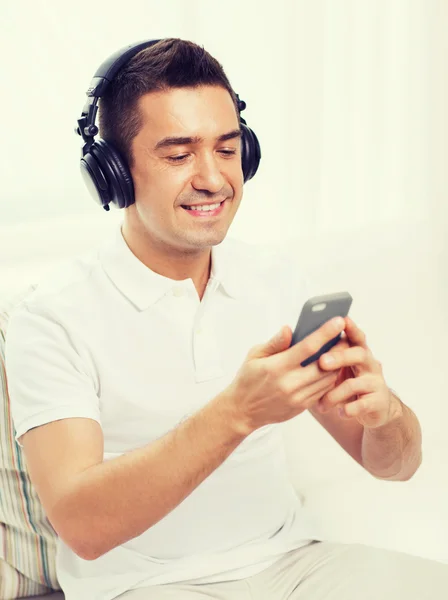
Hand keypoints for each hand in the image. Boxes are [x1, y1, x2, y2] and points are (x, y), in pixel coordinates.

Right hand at [224, 317, 345, 435]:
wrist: (242, 411)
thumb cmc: (247, 379)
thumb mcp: (254, 355)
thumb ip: (274, 343)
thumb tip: (289, 328)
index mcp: (277, 367)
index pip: (308, 347)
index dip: (326, 333)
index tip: (339, 321)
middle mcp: (289, 383)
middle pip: (324, 364)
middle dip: (338, 348)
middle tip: (345, 335)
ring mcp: (297, 397)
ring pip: (327, 378)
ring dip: (337, 363)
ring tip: (341, 350)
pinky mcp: (302, 407)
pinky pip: (323, 390)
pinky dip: (330, 377)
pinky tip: (331, 367)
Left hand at [317, 316, 401, 428]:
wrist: (372, 409)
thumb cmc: (344, 383)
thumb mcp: (333, 368)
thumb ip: (318, 353)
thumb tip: (293, 334)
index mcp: (357, 351)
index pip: (355, 336)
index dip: (351, 327)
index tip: (342, 319)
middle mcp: (369, 364)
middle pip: (358, 354)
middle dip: (340, 357)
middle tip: (322, 362)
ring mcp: (375, 383)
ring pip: (355, 383)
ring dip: (336, 393)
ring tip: (321, 403)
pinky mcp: (377, 402)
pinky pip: (363, 405)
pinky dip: (349, 409)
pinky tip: (339, 412)